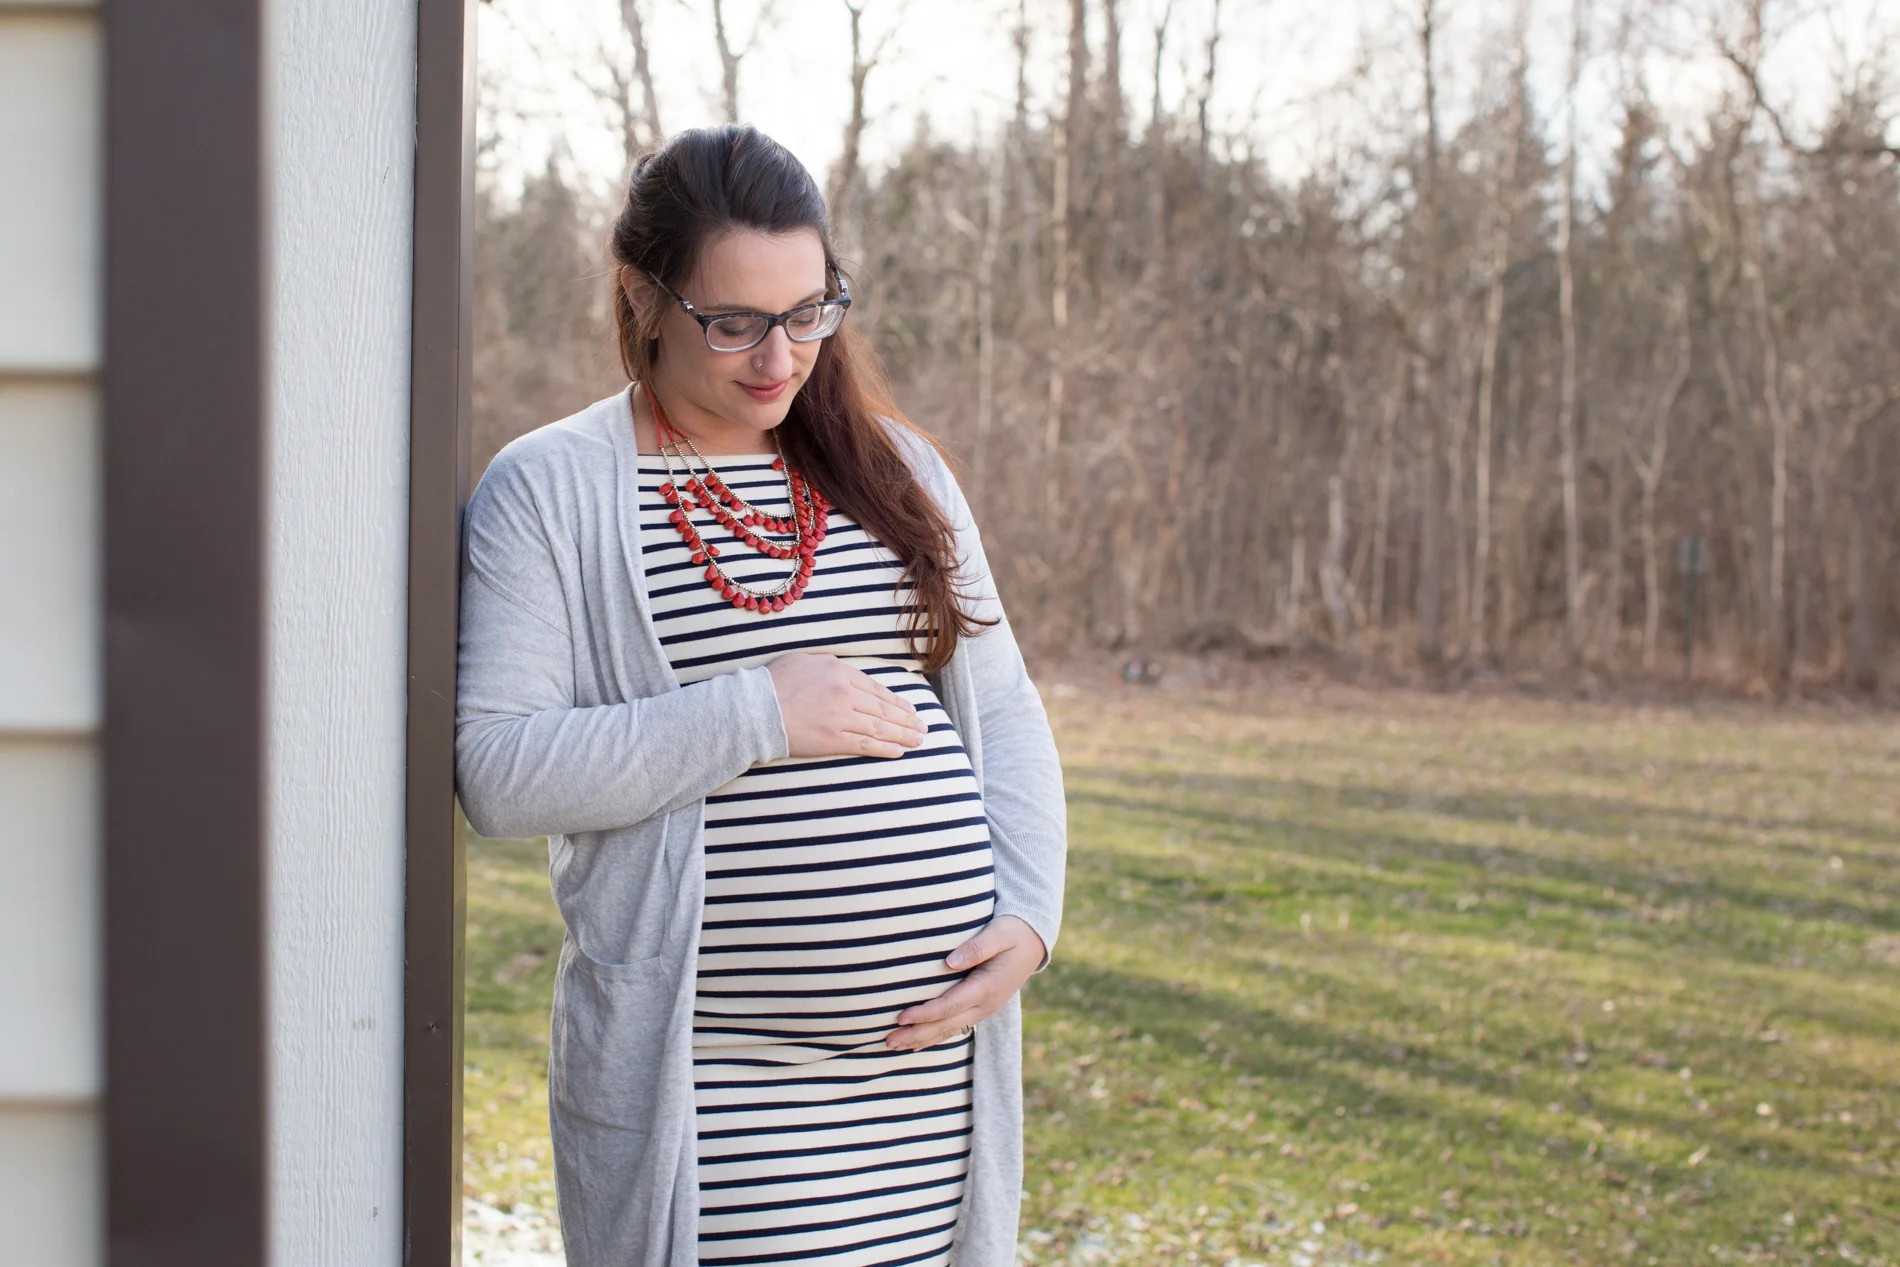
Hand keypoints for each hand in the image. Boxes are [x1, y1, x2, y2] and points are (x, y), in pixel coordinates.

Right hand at [765, 652, 926, 758]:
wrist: (755, 708)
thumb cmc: (775, 681)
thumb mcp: (806, 660)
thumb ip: (830, 666)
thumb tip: (845, 674)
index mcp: (840, 672)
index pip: (876, 689)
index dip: (897, 701)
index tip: (910, 709)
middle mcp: (845, 694)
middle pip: (883, 710)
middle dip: (907, 720)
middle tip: (923, 728)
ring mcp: (840, 718)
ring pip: (879, 728)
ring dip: (902, 736)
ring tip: (918, 741)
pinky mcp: (832, 740)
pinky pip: (864, 745)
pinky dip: (884, 749)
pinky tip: (898, 752)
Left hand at [887, 915, 1046, 1050]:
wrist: (1034, 941)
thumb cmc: (1013, 932)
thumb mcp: (999, 933)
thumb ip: (977, 947)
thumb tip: (949, 962)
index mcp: (987, 987)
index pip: (950, 1005)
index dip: (925, 1014)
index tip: (900, 1017)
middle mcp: (985, 1005)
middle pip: (945, 1025)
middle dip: (916, 1034)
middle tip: (887, 1040)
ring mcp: (984, 1010)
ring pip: (948, 1031)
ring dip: (921, 1039)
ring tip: (893, 1046)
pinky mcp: (980, 1008)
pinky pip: (954, 1027)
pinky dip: (934, 1036)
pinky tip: (916, 1043)